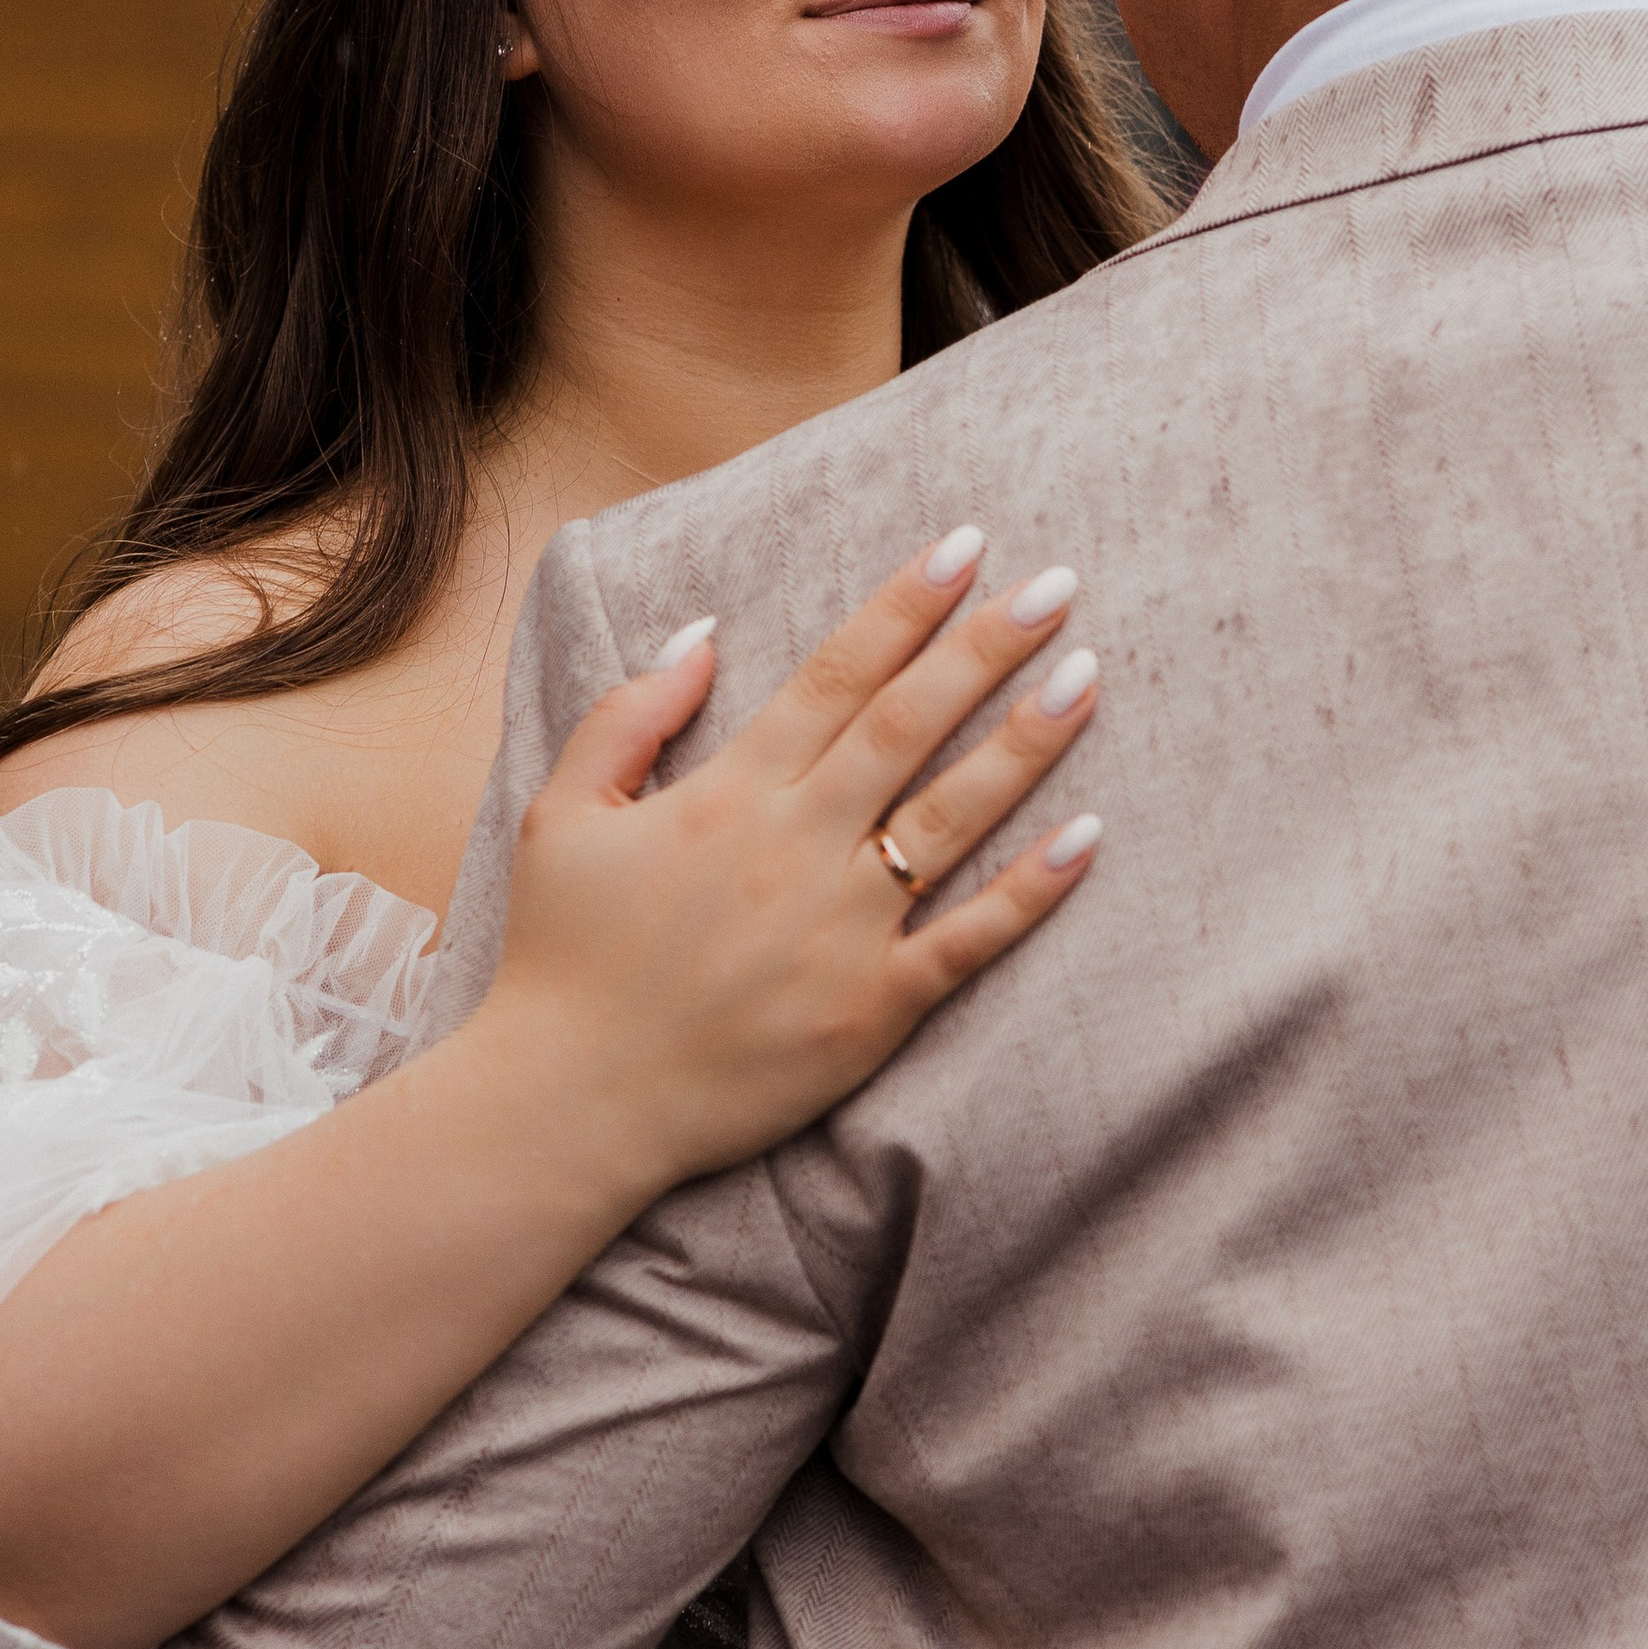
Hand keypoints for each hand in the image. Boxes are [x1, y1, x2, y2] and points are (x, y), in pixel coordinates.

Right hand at [481, 529, 1101, 1199]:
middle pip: (911, 724)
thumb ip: (629, 714)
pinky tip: (1087, 837)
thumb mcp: (560, 814)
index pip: (837, 674)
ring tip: (1087, 677)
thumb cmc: (561, 957)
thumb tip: (703, 632)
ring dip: (1026, 743)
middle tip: (1058, 586)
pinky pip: (969, 940)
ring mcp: (842, 928)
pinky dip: (1032, 890)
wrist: (569, 1103)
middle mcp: (797, 846)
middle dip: (988, 646)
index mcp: (730, 791)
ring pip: (954, 816)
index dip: (906, 605)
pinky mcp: (873, 1008)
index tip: (967, 546)